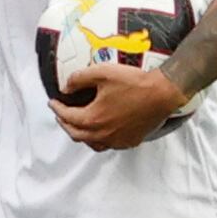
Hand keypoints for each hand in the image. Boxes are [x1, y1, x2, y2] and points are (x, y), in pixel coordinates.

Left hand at [50, 61, 188, 150]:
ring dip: (81, 134)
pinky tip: (100, 130)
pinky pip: (109, 144)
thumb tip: (66, 88)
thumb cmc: (135, 83)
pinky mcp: (131, 141)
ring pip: (91, 143)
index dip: (57, 109)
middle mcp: (103, 134)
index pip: (67, 117)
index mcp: (93, 119)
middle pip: (75, 134)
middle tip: (60, 114)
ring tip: (78, 124)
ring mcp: (118, 140)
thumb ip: (78, 79)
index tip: (53, 103)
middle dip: (64, 123)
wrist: (163, 92)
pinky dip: (99, 139)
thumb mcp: (101, 73)